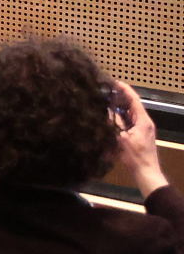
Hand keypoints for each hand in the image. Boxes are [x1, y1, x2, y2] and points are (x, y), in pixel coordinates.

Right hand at [113, 80, 166, 195]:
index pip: (134, 100)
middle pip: (133, 105)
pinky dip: (121, 117)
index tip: (114, 82)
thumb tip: (106, 110)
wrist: (146, 172)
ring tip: (106, 101)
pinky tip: (111, 117)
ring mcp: (143, 129)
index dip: (125, 90)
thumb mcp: (121, 138)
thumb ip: (114, 122)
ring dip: (120, 108)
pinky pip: (130, 121)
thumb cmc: (135, 156)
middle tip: (107, 91)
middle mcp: (145, 122)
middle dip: (121, 97)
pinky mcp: (140, 135)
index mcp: (143, 121)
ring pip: (131, 114)